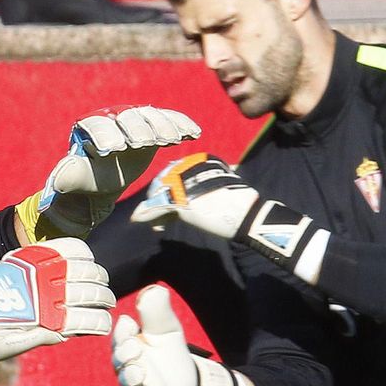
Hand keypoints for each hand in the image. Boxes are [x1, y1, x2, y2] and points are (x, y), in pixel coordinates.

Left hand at [19, 105, 200, 239]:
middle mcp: (111, 118)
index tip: (116, 148)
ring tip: (172, 140)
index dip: (106, 134)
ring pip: (149, 116)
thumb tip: (60, 178)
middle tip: (146, 143)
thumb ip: (69, 177)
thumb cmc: (86, 181)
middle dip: (137, 129)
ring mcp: (134, 121)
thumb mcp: (75, 181)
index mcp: (88, 129)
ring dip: (162, 126)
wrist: (103, 180)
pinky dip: (181, 124)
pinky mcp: (153, 127)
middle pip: (126, 117)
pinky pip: (169, 120)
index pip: (97, 125)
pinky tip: (194, 133)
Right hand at [111, 286, 196, 385]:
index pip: (120, 334)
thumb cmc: (169, 347)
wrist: (187, 375)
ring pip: (125, 381)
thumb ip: (158, 310)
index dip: (123, 331)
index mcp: (128, 341)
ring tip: (140, 370)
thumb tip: (153, 290)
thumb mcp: (166, 326)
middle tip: (137, 348)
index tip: (132, 324)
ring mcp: (135, 383)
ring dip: (130, 375)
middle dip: (125, 352)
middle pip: (118, 357)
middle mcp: (126, 363)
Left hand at [130, 153, 327, 279]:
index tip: (170, 203)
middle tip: (158, 216)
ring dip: (154, 210)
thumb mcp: (218, 188)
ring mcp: (183, 183)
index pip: (175, 173)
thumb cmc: (238, 203)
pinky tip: (138, 220)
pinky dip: (146, 214)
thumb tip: (210, 180)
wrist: (247, 215)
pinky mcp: (180, 201)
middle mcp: (189, 167)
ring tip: (157, 224)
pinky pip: (157, 208)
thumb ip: (205, 184)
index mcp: (200, 161)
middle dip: (159, 199)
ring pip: (160, 195)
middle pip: (164, 183)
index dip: (169, 188)